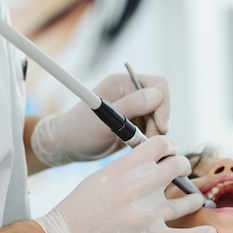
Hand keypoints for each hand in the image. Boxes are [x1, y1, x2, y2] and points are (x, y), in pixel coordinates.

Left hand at [31, 73, 170, 166]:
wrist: (67, 146)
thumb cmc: (80, 130)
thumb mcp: (104, 119)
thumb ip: (131, 106)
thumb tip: (157, 95)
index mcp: (123, 82)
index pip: (159, 85)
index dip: (164, 106)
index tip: (162, 127)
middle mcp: (131, 92)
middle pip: (162, 104)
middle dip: (159, 124)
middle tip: (148, 142)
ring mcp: (134, 108)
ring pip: (160, 119)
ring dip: (155, 134)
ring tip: (138, 147)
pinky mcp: (135, 123)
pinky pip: (153, 130)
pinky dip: (151, 140)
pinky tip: (138, 149)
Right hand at [35, 136, 217, 232]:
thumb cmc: (76, 208)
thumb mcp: (98, 178)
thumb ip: (124, 169)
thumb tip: (146, 162)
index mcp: (122, 169)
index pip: (158, 144)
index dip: (169, 145)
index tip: (170, 151)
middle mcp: (137, 188)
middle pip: (177, 166)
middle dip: (182, 167)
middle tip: (181, 172)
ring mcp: (145, 215)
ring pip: (186, 201)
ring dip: (193, 198)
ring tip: (195, 199)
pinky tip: (210, 232)